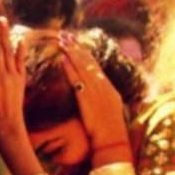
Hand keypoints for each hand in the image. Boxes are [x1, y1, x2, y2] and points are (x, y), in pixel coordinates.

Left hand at [55, 38, 128, 166]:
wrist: (112, 140)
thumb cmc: (111, 130)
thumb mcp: (111, 110)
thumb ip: (103, 98)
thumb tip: (96, 92)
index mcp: (109, 88)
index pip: (95, 65)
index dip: (84, 52)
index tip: (75, 42)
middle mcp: (103, 86)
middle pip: (88, 61)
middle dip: (76, 46)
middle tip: (65, 34)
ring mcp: (95, 91)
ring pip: (82, 67)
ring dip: (71, 53)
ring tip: (61, 41)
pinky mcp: (87, 99)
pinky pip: (76, 80)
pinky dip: (70, 69)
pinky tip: (62, 59)